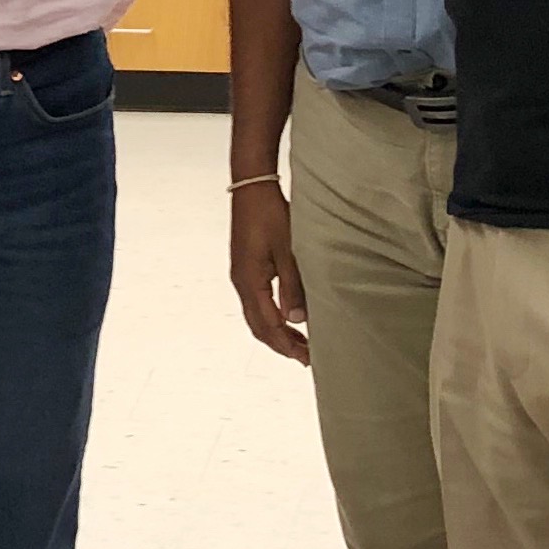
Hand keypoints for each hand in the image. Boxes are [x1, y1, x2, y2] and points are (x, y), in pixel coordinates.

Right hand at [229, 180, 310, 364]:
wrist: (253, 189)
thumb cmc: (270, 215)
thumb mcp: (288, 251)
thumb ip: (293, 286)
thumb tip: (297, 319)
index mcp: (250, 282)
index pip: (268, 325)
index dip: (287, 344)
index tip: (306, 358)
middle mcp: (242, 282)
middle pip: (258, 326)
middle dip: (281, 344)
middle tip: (305, 357)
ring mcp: (242, 275)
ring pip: (256, 316)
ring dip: (276, 331)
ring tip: (299, 342)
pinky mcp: (246, 267)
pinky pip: (256, 302)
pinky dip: (271, 316)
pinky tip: (286, 315)